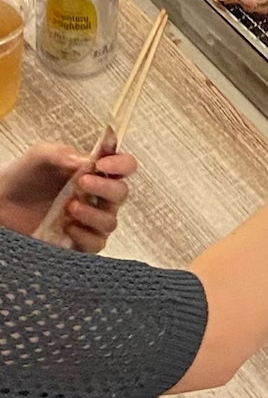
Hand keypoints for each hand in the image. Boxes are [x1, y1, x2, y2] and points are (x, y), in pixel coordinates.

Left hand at [0, 142, 136, 252]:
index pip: (125, 166)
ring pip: (111, 221)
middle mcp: (99, 196)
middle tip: (82, 182)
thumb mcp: (40, 156)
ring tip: (69, 207)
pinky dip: (85, 235)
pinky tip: (68, 227)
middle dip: (105, 188)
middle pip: (122, 193)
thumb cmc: (25, 178)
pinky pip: (96, 243)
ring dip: (92, 213)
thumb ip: (63, 154)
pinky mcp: (81, 242)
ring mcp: (91, 220)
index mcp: (96, 172)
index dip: (121, 163)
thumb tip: (86, 161)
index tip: (103, 163)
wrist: (2, 205)